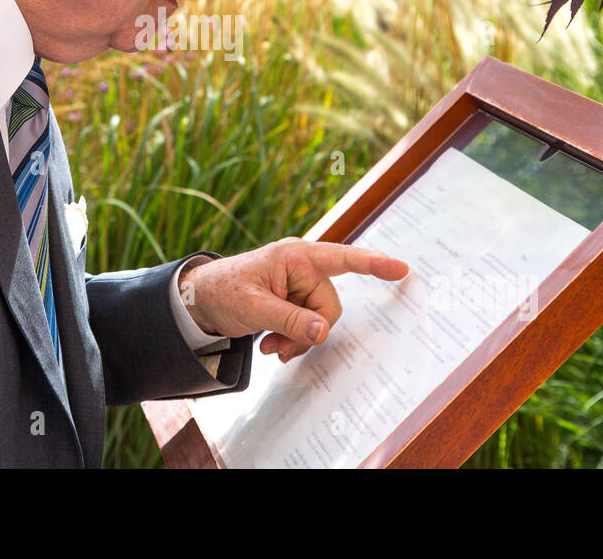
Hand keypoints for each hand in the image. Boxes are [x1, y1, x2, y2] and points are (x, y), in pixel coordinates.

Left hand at [178, 238, 409, 362]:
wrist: (201, 299)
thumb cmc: (223, 291)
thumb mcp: (253, 308)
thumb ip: (289, 320)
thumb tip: (323, 331)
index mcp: (295, 256)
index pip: (342, 259)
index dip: (373, 264)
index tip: (401, 268)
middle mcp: (302, 265)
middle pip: (330, 307)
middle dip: (307, 332)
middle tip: (276, 347)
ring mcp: (300, 282)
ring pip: (321, 320)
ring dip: (298, 339)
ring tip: (269, 345)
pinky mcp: (296, 298)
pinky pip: (311, 324)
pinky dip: (294, 339)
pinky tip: (272, 344)